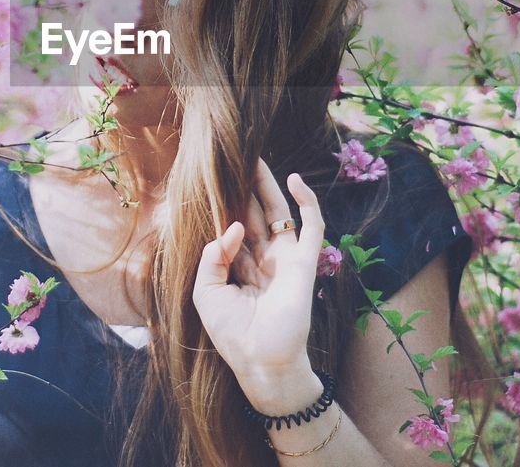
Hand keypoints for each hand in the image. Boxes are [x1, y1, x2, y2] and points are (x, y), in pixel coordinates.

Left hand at [191, 158, 326, 411]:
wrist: (262, 361)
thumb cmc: (233, 333)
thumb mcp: (207, 293)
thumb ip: (212, 256)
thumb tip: (234, 225)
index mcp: (239, 268)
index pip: (231, 228)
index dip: (223, 205)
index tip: (212, 179)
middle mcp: (262, 259)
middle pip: (252, 213)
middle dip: (244, 187)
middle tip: (235, 157)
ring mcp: (285, 259)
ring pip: (278, 212)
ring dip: (269, 185)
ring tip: (256, 158)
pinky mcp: (305, 262)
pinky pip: (312, 226)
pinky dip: (308, 202)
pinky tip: (297, 180)